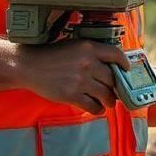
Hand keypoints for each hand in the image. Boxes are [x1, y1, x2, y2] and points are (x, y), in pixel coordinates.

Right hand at [15, 39, 129, 114]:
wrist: (29, 66)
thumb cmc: (51, 55)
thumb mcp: (73, 46)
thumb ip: (91, 52)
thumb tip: (111, 65)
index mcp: (88, 47)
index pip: (116, 55)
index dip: (124, 64)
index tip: (126, 70)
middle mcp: (87, 63)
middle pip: (112, 78)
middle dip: (115, 87)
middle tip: (115, 92)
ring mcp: (80, 80)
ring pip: (105, 94)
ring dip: (109, 101)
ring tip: (108, 102)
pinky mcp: (71, 95)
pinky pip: (92, 106)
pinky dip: (97, 109)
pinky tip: (96, 108)